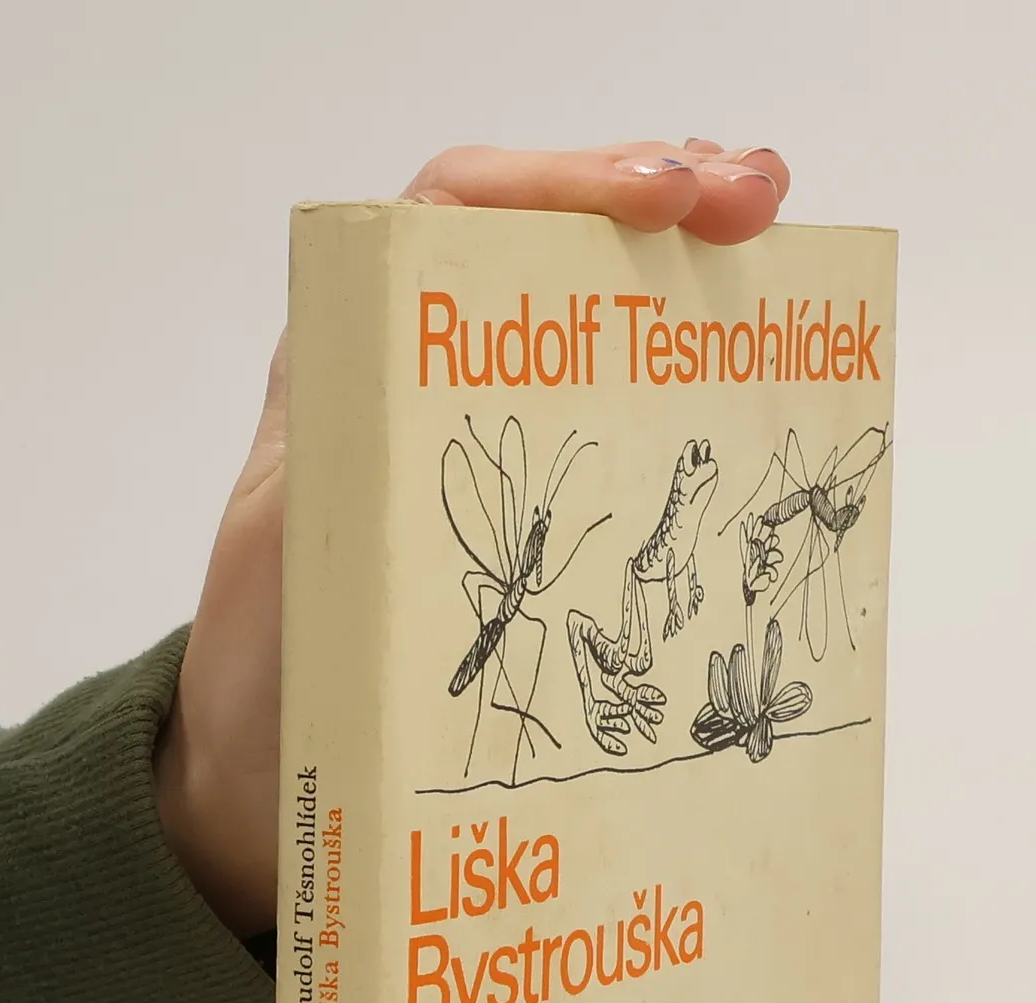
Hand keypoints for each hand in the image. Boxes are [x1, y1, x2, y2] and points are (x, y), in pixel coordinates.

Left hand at [154, 139, 790, 939]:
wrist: (271, 786)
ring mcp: (477, 442)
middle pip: (541, 239)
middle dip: (657, 195)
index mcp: (350, 370)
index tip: (663, 198)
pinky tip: (746, 383)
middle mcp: (417, 381)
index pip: (451, 214)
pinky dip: (681, 383)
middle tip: (757, 201)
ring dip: (681, 269)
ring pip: (587, 312)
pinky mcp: (523, 514)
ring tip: (768, 247)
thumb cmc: (267, 684)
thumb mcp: (287, 572)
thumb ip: (336, 492)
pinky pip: (608, 417)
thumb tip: (402, 432)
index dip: (558, 184)